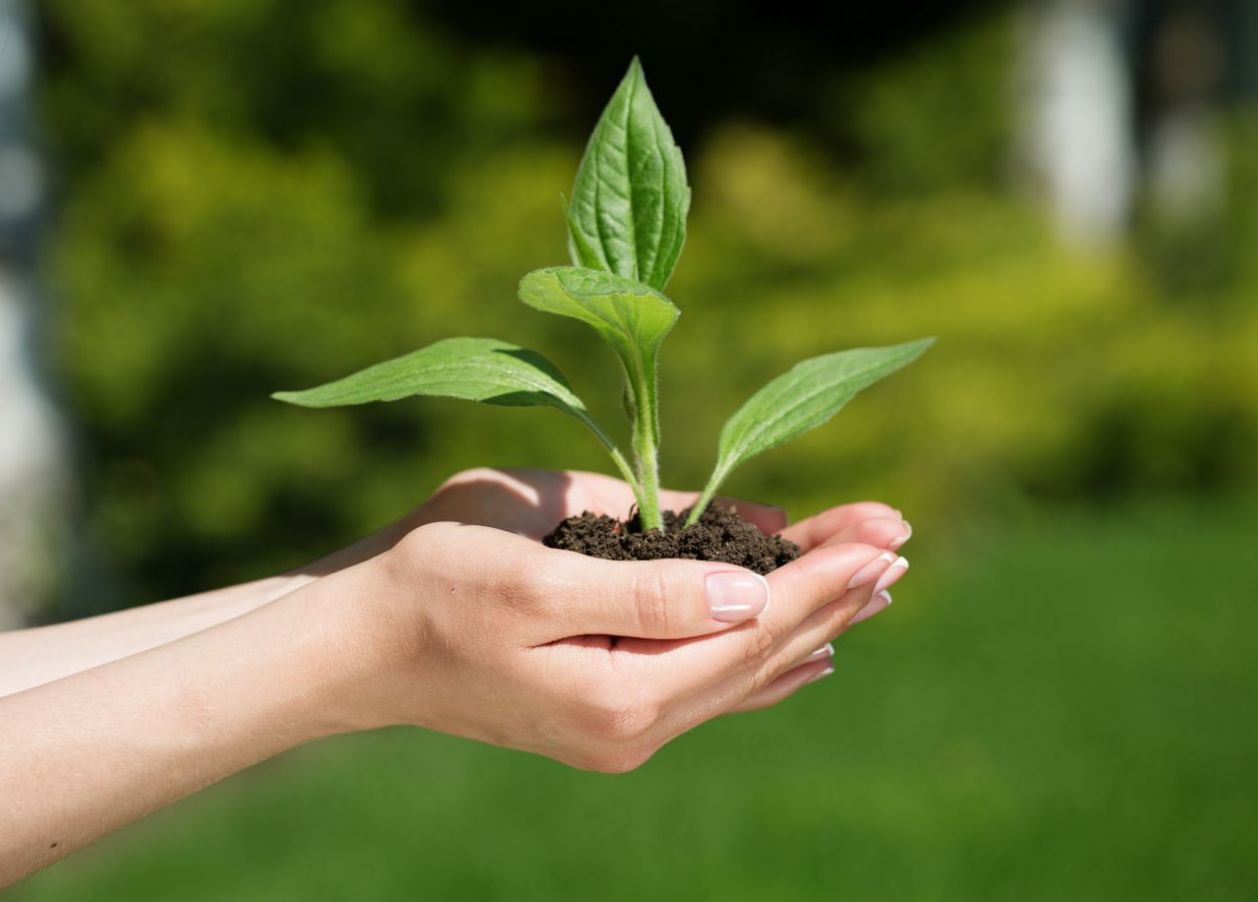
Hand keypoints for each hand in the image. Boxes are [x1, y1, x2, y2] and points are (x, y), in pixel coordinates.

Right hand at [310, 480, 911, 771]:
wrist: (355, 646)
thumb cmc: (431, 588)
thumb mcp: (535, 577)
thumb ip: (646, 588)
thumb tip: (749, 591)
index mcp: (624, 693)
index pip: (755, 627)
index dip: (825, 576)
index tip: (888, 531)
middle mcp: (636, 726)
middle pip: (762, 650)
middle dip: (835, 592)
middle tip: (902, 541)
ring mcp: (622, 727)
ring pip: (743, 669)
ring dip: (811, 621)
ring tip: (875, 586)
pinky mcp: (605, 711)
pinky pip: (710, 686)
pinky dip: (765, 661)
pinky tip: (806, 659)